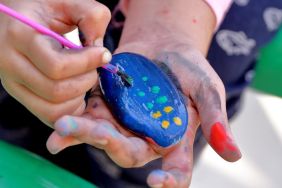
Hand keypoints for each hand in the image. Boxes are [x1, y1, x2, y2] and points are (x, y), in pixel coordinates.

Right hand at [0, 0, 110, 125]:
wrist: (14, 17)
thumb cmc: (43, 7)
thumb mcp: (67, 1)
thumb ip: (91, 16)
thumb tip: (101, 52)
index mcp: (19, 36)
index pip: (57, 66)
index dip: (88, 63)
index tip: (104, 54)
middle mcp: (10, 64)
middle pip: (56, 91)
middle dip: (86, 81)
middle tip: (95, 67)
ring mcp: (12, 84)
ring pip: (52, 110)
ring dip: (79, 98)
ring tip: (85, 78)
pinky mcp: (21, 95)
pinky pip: (48, 116)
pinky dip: (70, 109)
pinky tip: (78, 91)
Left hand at [46, 38, 240, 186]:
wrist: (164, 46)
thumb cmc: (190, 69)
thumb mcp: (207, 89)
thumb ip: (216, 119)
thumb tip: (234, 155)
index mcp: (174, 139)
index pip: (176, 170)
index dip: (170, 180)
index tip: (159, 183)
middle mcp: (146, 137)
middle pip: (129, 151)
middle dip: (111, 145)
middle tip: (98, 137)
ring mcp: (124, 124)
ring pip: (103, 137)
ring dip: (84, 134)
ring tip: (62, 130)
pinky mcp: (106, 107)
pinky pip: (89, 118)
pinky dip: (74, 121)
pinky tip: (59, 124)